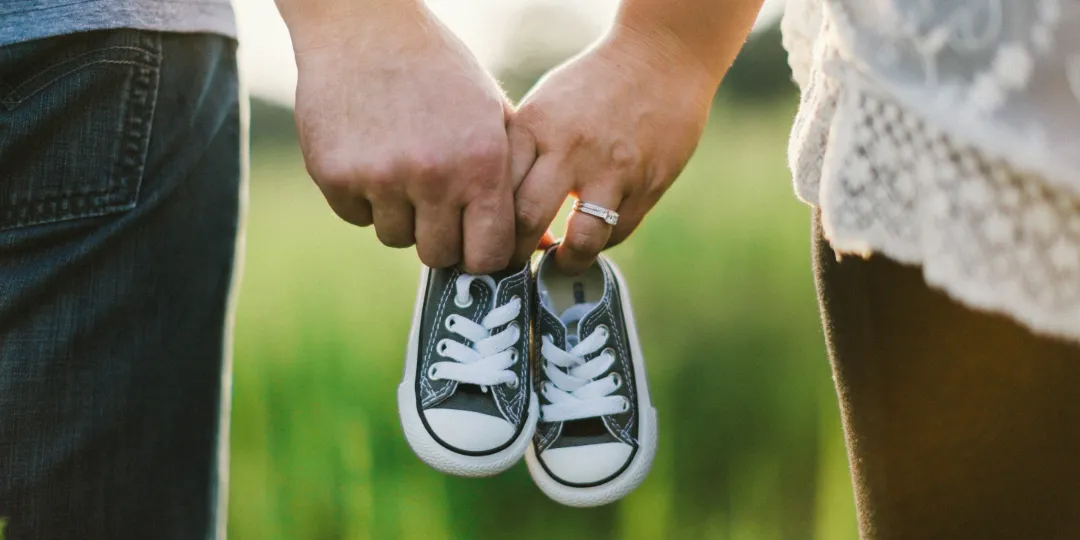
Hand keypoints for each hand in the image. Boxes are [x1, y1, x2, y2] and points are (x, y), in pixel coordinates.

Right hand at [286, 3, 514, 272]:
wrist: (365, 26)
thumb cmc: (440, 72)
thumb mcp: (491, 114)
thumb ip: (514, 179)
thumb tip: (538, 244)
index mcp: (481, 163)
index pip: (488, 254)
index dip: (482, 255)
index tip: (474, 244)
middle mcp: (433, 176)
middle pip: (438, 255)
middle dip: (440, 237)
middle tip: (435, 204)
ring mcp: (380, 178)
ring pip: (395, 237)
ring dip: (400, 215)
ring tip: (403, 166)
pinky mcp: (335, 175)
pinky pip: (356, 216)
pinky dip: (363, 198)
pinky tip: (371, 154)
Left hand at [507, 28, 718, 274]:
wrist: (661, 58)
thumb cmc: (592, 85)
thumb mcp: (544, 106)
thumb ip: (522, 152)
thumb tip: (494, 209)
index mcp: (535, 126)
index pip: (496, 190)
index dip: (485, 225)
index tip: (484, 240)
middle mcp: (569, 148)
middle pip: (527, 221)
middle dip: (515, 255)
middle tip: (513, 265)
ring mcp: (612, 169)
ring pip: (580, 240)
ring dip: (565, 262)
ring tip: (559, 262)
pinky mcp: (647, 184)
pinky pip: (617, 232)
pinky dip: (600, 242)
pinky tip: (592, 235)